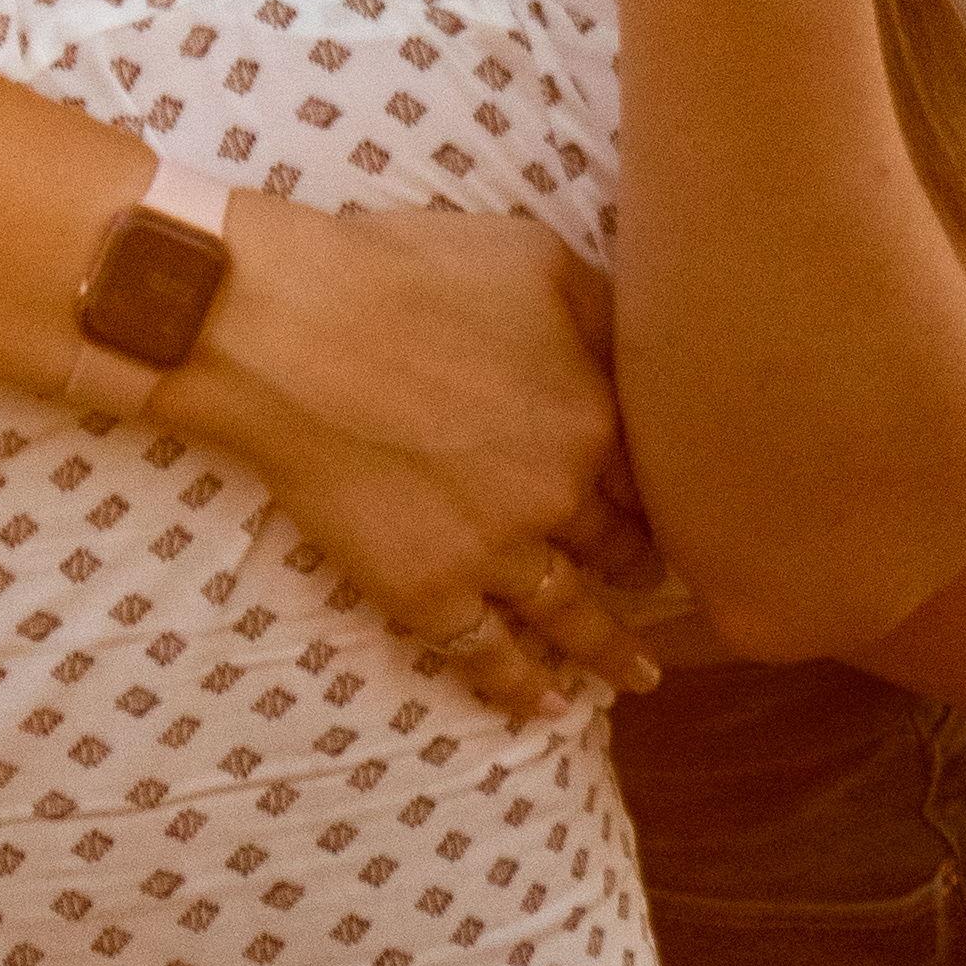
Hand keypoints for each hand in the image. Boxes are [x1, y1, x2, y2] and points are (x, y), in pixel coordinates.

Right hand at [177, 199, 657, 717]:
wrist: (283, 327)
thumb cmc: (402, 272)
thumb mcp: (535, 257)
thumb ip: (605, 312)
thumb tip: (648, 351)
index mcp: (596, 416)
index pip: (657, 475)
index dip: (670, 496)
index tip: (681, 513)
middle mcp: (560, 496)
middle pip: (620, 547)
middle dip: (641, 568)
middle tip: (657, 587)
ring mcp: (494, 552)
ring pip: (571, 616)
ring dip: (609, 652)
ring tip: (638, 679)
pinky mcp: (425, 589)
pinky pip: (486, 655)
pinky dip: (520, 688)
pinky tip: (545, 708)